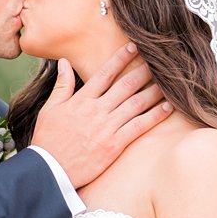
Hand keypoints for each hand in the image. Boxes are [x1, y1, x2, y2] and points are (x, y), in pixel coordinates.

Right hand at [30, 42, 170, 188]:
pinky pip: (139, 127)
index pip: (105, 73)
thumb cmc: (48, 140)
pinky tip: (167, 107)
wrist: (49, 170)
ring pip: (136, 104)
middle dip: (143, 71)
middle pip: (125, 85)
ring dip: (154, 91)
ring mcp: (107, 128)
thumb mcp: (49, 109)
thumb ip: (62, 85)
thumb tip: (65, 62)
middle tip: (159, 60)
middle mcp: (97, 110)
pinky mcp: (115, 145)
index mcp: (82, 100)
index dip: (120, 58)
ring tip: (168, 81)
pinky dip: (154, 116)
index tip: (133, 47)